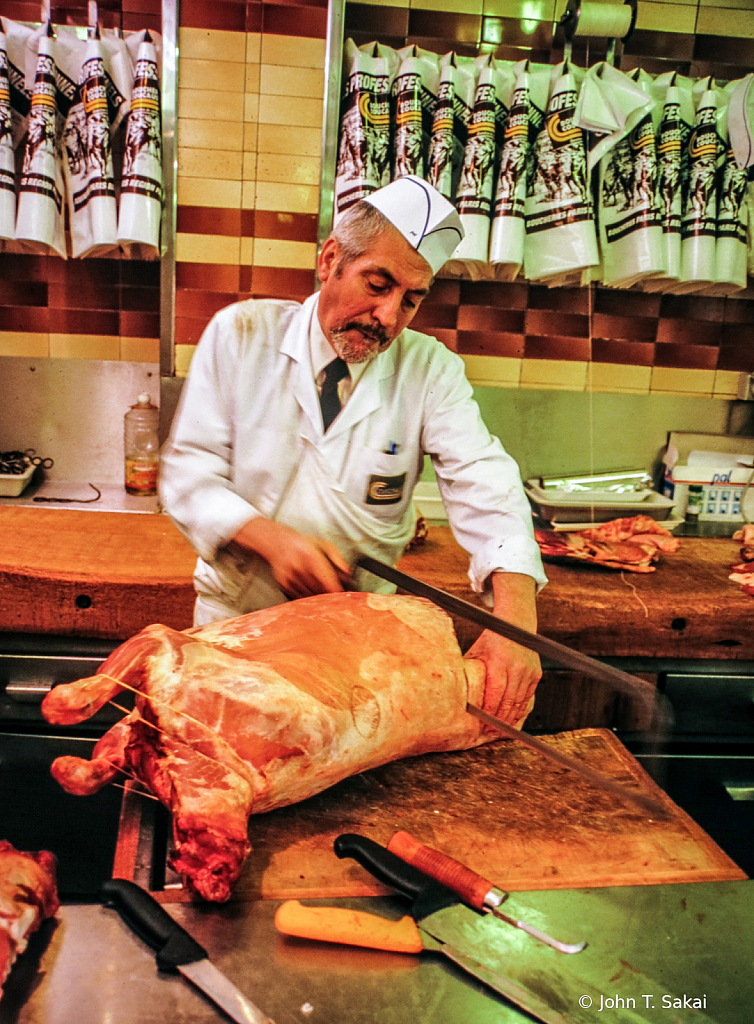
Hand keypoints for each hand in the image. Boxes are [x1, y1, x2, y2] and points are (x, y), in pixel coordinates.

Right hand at [230, 518, 351, 599]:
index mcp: (311, 555)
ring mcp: (290, 576)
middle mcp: (299, 567)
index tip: (342, 596)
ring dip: (318, 598)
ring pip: (309, 595)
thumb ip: (337, 557)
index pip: (326, 580)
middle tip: (336, 597)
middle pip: (319, 590)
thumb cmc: (304, 544)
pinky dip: (307, 598)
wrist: (278, 543)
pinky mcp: (284, 584)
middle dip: (329, 595)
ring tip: (324, 593)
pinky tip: (312, 592)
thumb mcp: (323, 544)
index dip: (336, 591)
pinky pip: (299, 596)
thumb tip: (347, 573)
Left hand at [465, 631, 540, 727]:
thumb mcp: (476, 652)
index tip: (482, 724)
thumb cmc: (491, 640)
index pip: (495, 693)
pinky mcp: (536, 674)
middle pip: (508, 701)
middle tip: (489, 732)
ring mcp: (528, 671)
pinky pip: (527, 697)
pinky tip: (512, 718)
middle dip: (498, 720)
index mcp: (499, 661)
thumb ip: (469, 672)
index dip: (489, 711)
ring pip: (519, 702)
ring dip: (509, 718)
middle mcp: (516, 667)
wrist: (516, 625)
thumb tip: (454, 692)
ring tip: (499, 730)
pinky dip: (520, 710)